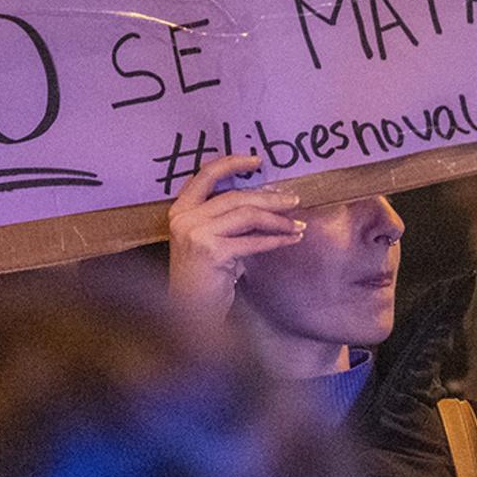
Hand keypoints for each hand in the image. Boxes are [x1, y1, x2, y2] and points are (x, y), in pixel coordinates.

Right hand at [166, 154, 303, 315]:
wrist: (190, 315)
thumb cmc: (204, 278)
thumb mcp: (209, 240)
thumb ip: (227, 219)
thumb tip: (268, 200)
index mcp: (180, 210)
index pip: (205, 175)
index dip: (231, 164)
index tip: (257, 161)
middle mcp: (184, 218)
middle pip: (234, 196)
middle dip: (268, 197)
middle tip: (293, 200)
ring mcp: (195, 234)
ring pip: (246, 214)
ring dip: (277, 219)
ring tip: (297, 225)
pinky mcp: (211, 251)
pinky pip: (252, 240)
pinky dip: (275, 239)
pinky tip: (291, 240)